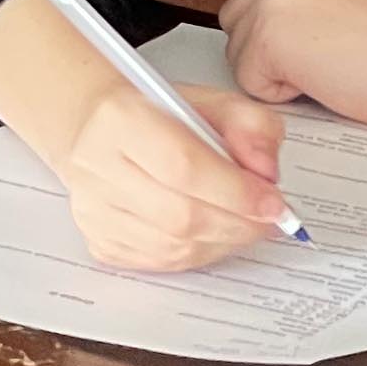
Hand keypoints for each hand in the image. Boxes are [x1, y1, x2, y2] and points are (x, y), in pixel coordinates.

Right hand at [0, 0, 294, 273]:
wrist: (97, 129)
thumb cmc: (156, 115)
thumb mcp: (212, 102)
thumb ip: (252, 128)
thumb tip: (266, 173)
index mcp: (121, 118)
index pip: (184, 166)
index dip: (236, 192)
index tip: (274, 203)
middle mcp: (96, 165)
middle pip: (180, 215)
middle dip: (238, 224)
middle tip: (268, 220)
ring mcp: (92, 208)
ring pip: (172, 246)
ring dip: (222, 242)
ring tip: (243, 225)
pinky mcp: (98, 239)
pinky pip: (160, 263)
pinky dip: (197, 254)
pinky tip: (210, 234)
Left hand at [219, 0, 366, 128]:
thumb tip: (271, 23)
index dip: (275, 26)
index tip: (311, 42)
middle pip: (235, 16)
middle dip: (265, 47)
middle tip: (324, 58)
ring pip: (238, 51)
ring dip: (274, 71)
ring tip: (330, 67)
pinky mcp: (268, 36)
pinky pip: (248, 81)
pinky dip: (281, 93)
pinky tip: (325, 80)